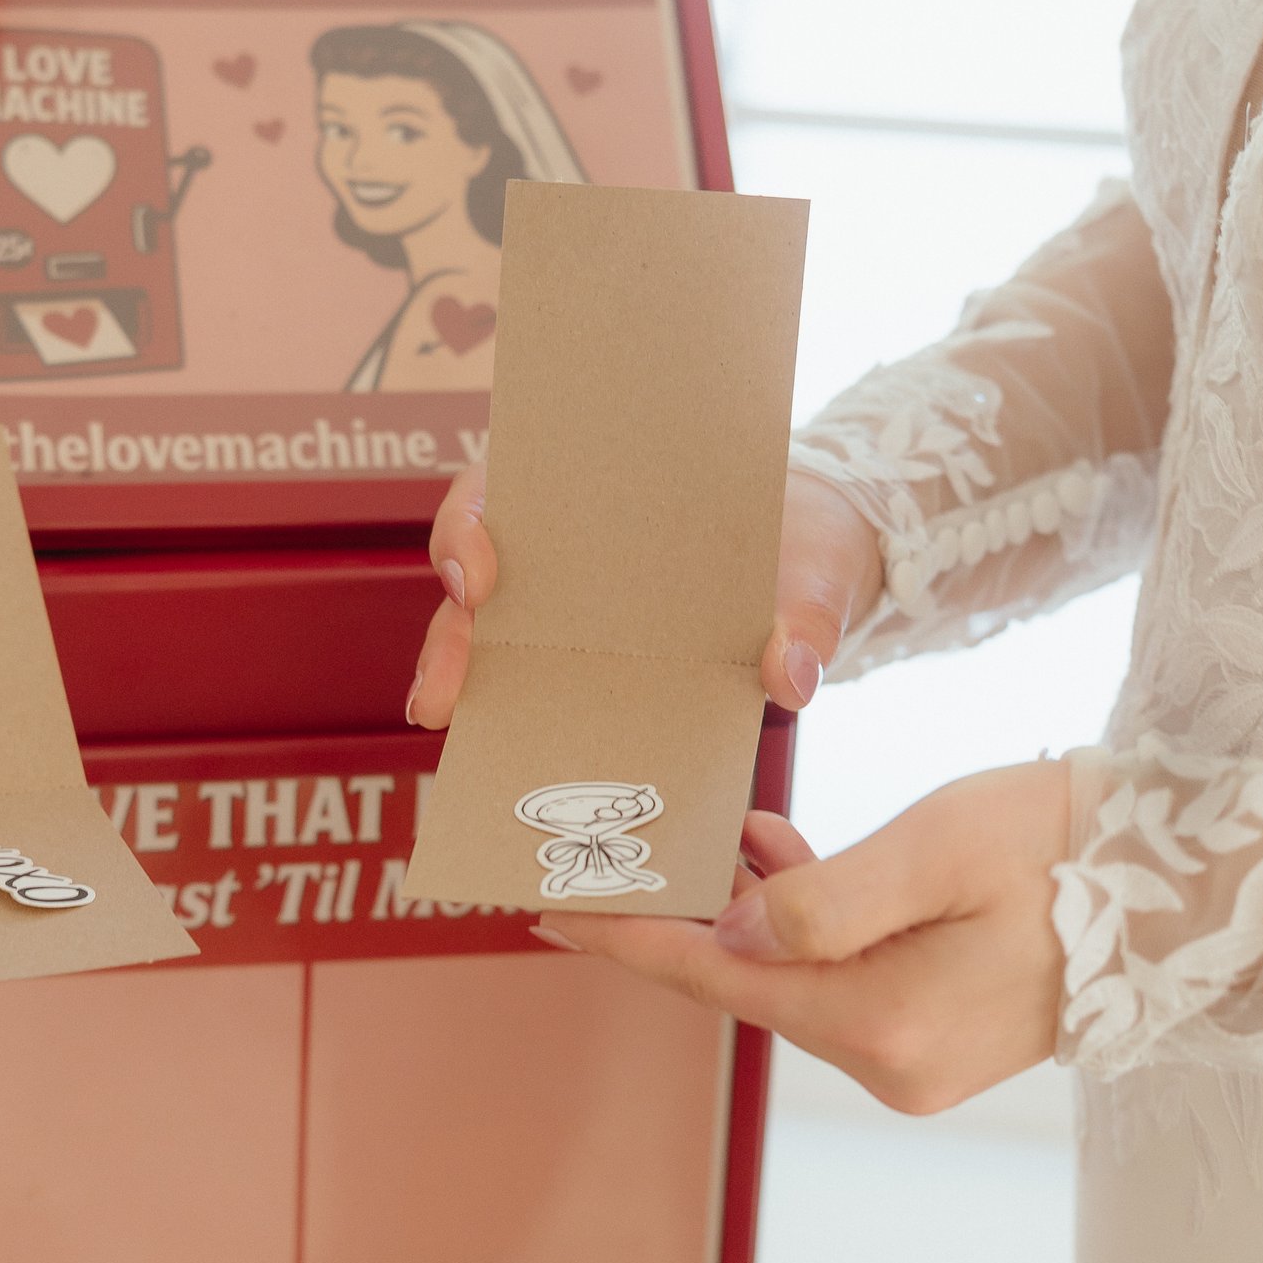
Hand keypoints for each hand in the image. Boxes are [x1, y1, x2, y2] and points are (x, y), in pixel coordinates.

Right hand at [406, 461, 881, 727]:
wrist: (821, 567)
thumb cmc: (802, 544)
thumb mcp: (817, 567)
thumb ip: (809, 615)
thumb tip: (790, 678)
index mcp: (600, 495)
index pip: (498, 493)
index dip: (469, 530)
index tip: (479, 576)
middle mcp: (565, 554)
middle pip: (474, 584)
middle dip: (450, 642)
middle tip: (441, 699)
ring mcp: (569, 617)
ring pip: (493, 648)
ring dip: (469, 693)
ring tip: (459, 740)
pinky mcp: (591, 672)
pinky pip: (542, 700)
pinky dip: (521, 732)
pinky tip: (519, 769)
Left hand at [530, 764, 1070, 1113]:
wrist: (1197, 888)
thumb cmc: (1069, 845)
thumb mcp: (935, 845)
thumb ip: (823, 895)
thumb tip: (734, 927)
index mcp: (882, 1025)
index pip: (720, 979)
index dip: (630, 943)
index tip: (549, 915)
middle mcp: (893, 1066)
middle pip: (751, 986)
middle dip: (685, 922)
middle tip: (615, 861)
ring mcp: (921, 1064)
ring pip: (797, 980)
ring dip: (751, 915)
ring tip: (715, 837)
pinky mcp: (945, 1042)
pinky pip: (845, 984)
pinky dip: (807, 928)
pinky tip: (782, 859)